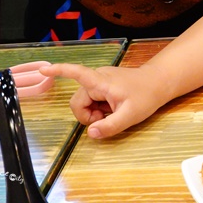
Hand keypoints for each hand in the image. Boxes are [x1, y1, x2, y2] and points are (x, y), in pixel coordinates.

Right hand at [40, 63, 169, 138]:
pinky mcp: (103, 84)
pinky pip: (93, 99)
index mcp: (101, 82)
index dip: (58, 71)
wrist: (159, 83)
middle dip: (87, 115)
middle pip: (78, 101)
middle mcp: (97, 78)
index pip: (76, 73)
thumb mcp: (130, 115)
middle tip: (106, 120)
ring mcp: (100, 80)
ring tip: (113, 113)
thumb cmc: (147, 96)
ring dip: (94, 112)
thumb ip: (110, 126)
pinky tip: (113, 109)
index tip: (43, 69)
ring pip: (85, 102)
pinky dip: (99, 108)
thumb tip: (91, 134)